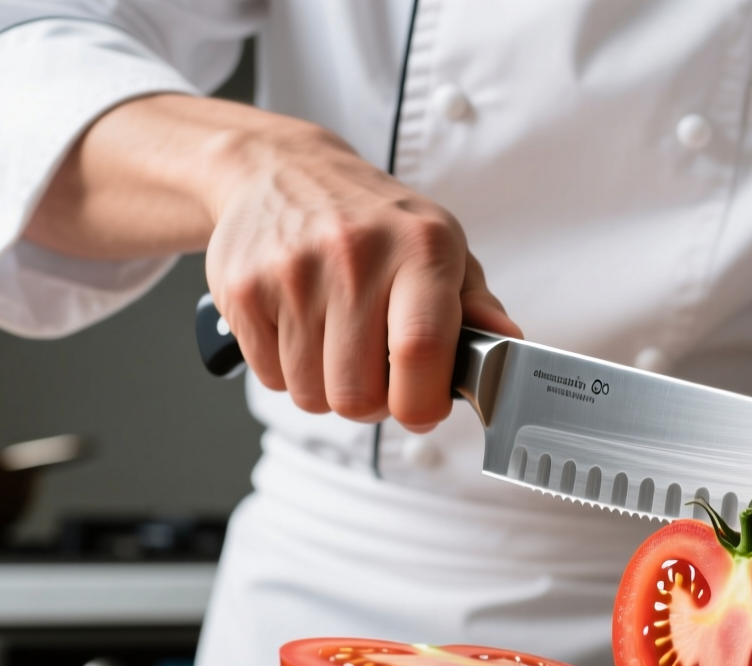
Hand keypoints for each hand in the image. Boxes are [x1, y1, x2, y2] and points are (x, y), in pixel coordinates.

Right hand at [29, 95, 520, 430]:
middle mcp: (356, 255)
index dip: (421, 403)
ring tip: (337, 342)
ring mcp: (294, 271)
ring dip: (327, 387)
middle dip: (371, 402)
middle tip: (374, 373)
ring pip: (311, 394)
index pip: (421, 351)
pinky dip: (287, 370)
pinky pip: (270, 377)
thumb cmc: (377, 223)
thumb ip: (476, 305)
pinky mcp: (243, 288)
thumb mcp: (442, 247)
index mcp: (421, 248)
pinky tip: (300, 328)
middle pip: (358, 394)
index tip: (422, 408)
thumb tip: (508, 346)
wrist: (283, 170)